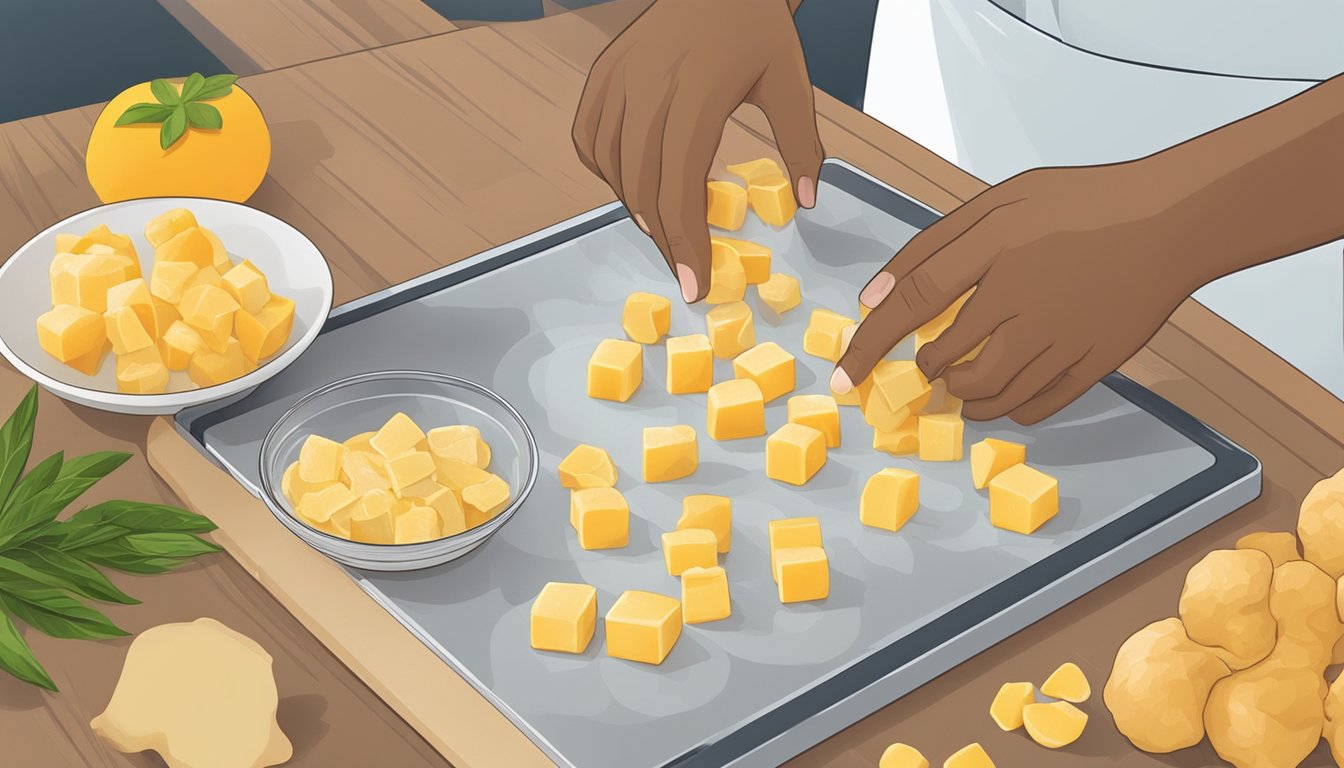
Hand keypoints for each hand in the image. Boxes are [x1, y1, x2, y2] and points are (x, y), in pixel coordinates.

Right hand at [572, 0, 822, 301]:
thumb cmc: (759, 30)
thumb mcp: (792, 83)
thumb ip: (802, 143)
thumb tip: (808, 202)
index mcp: (700, 90)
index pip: (681, 184)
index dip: (685, 241)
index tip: (695, 284)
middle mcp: (650, 84)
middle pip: (642, 185)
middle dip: (662, 240)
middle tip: (684, 271)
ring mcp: (620, 77)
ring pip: (611, 167)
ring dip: (635, 208)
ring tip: (665, 230)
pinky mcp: (603, 73)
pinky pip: (589, 138)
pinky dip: (604, 172)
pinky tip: (632, 184)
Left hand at [833, 161, 1202, 423]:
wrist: (1174, 220)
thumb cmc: (1082, 204)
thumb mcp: (1004, 201)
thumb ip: (935, 245)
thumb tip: (874, 295)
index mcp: (997, 249)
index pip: (912, 303)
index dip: (871, 344)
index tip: (844, 378)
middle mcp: (1024, 298)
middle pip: (948, 359)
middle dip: (926, 369)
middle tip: (930, 363)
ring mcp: (1061, 336)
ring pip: (988, 392)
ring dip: (961, 395)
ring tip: (958, 383)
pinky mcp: (1094, 362)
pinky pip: (1036, 405)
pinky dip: (1006, 409)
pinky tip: (1001, 395)